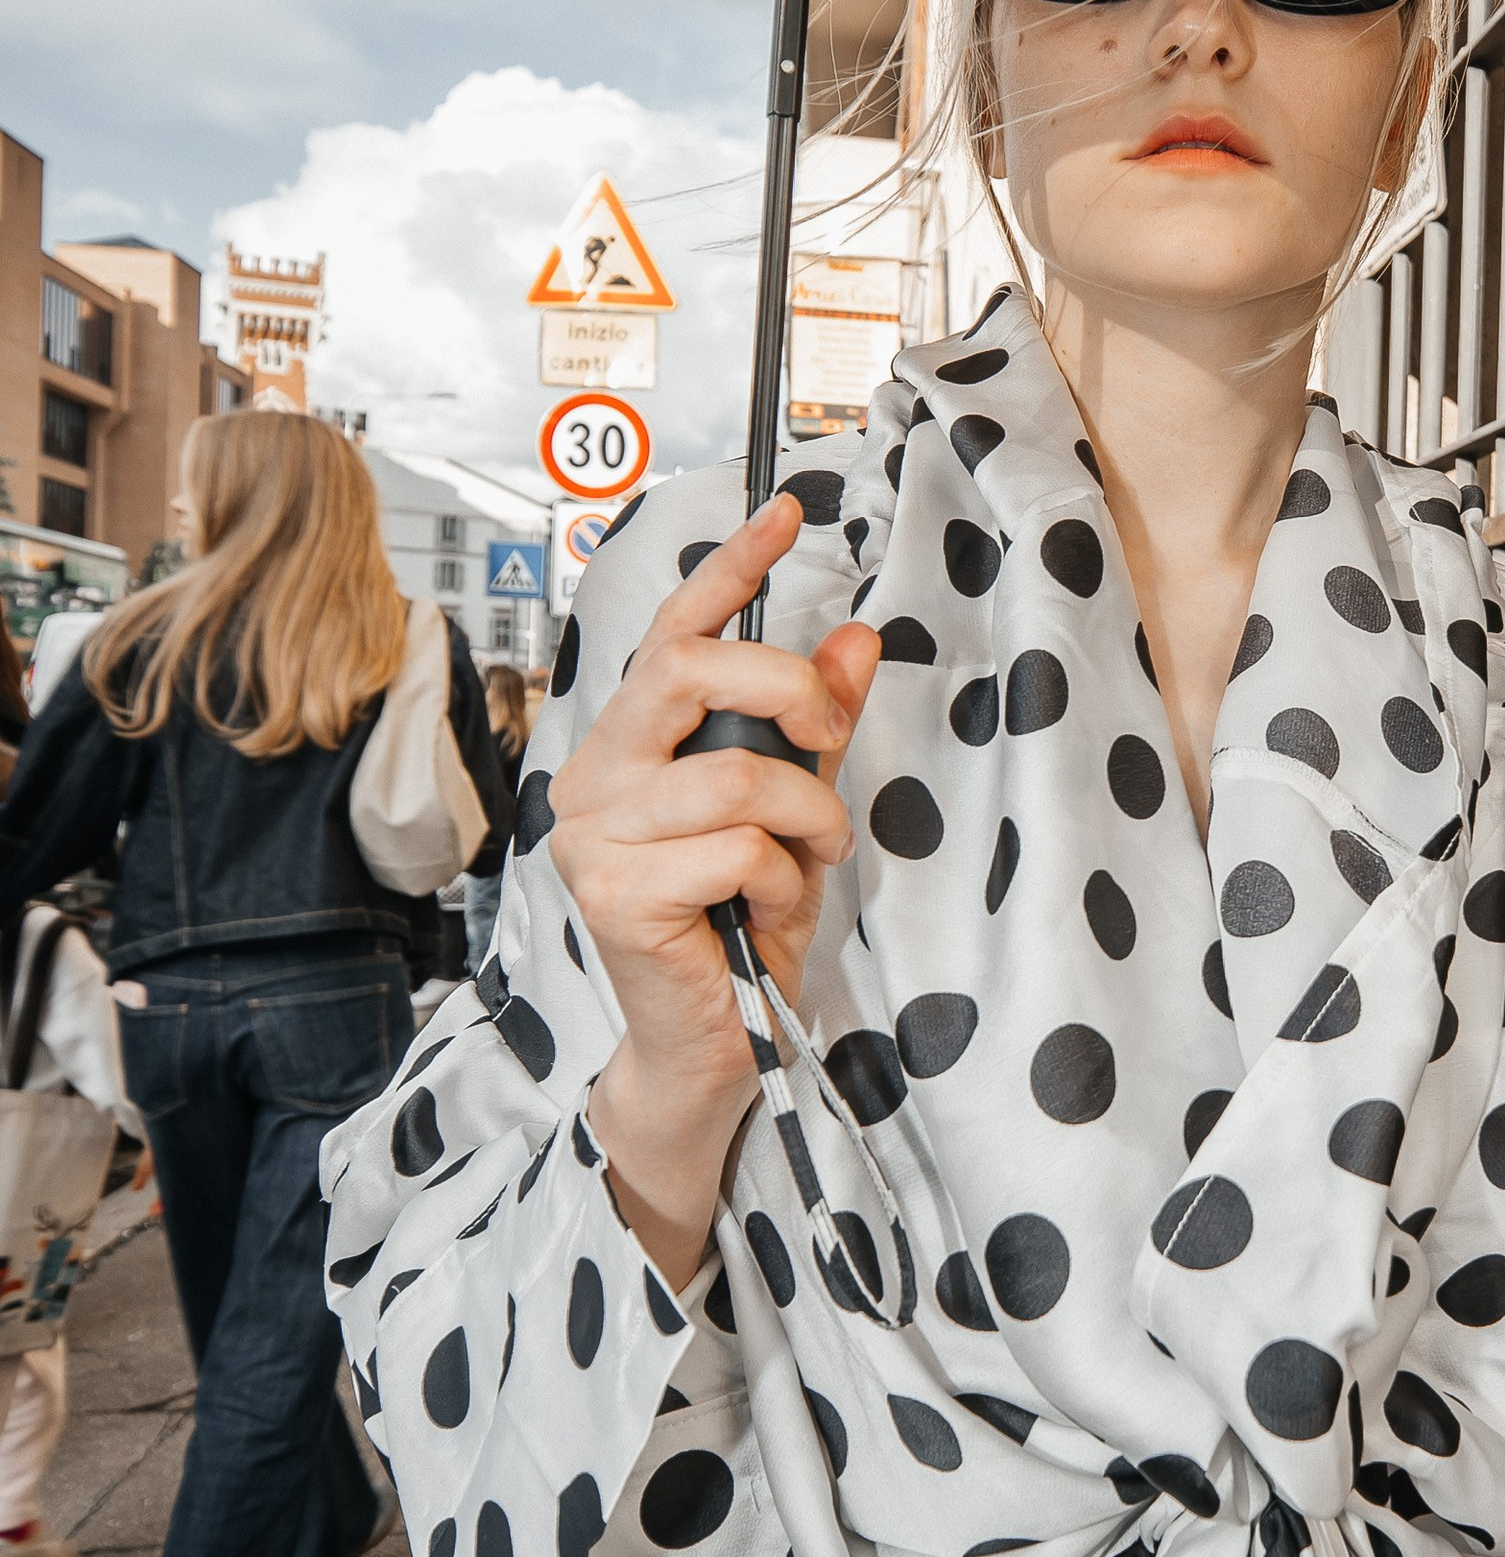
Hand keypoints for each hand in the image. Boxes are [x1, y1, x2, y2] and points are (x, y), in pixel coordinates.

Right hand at [553, 496, 877, 1279]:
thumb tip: (856, 639)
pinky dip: (780, 886)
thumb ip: (815, 727)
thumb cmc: (740, 926)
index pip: (675, 630)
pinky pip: (739, 850)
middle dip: (790, 695)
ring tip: (804, 868)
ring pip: (742, 777)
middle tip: (828, 742)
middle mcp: (598, 773)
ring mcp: (596, 833)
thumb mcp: (795, 813)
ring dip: (806, 825)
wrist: (711, 1045)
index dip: (731, 566)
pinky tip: (762, 918)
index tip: (788, 511)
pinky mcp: (615, 892)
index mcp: (634, 741)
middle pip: (700, 672)